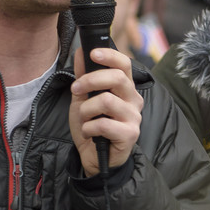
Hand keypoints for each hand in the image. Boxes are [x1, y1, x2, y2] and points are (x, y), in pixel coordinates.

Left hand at [69, 47, 142, 176]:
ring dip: (86, 110)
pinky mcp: (130, 134)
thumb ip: (83, 75)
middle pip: (117, 78)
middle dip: (90, 80)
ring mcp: (134, 117)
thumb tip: (81, 51)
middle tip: (76, 89)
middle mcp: (134, 100)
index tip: (93, 53)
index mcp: (125, 88)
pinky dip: (88, 128)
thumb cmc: (92, 126)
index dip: (110, 55)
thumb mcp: (82, 98)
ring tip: (83, 118)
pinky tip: (89, 132)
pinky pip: (103, 124)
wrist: (94, 158)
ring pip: (107, 101)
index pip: (124, 64)